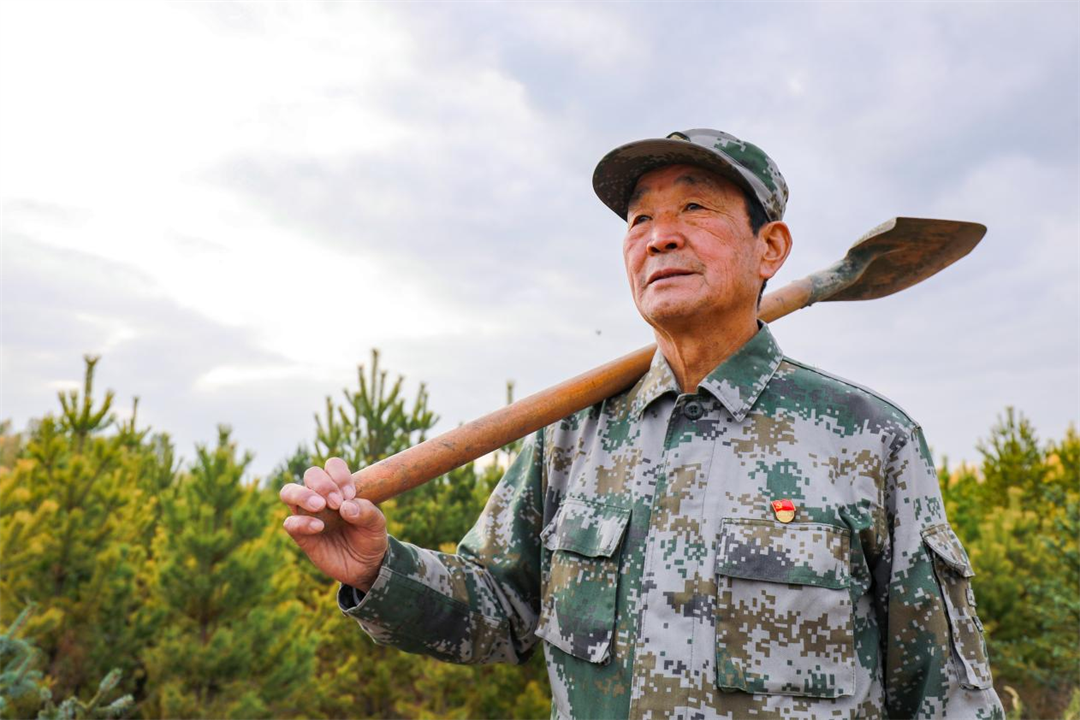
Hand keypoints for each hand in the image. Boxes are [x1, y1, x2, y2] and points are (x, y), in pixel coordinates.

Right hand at [280, 457, 387, 591]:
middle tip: (338, 502)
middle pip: (311, 474)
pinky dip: (301, 522)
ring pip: (289, 492)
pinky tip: (319, 527)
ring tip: (320, 506)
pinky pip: (290, 522)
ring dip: (303, 495)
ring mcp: (308, 514)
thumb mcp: (377, 525)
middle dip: (323, 484)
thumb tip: (346, 506)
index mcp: (340, 488)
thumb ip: (367, 512)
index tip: (351, 493)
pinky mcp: (301, 535)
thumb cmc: (370, 538)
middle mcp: (321, 497)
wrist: (365, 566)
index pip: (332, 466)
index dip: (339, 475)